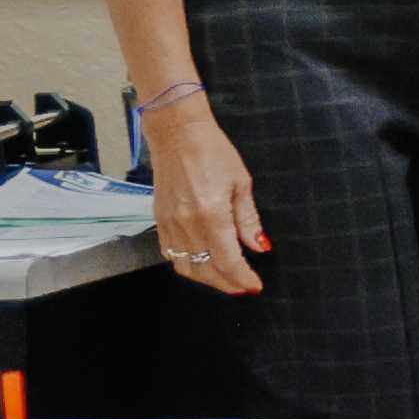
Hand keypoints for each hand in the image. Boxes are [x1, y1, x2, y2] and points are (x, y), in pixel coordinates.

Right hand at [145, 94, 269, 297]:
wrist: (177, 133)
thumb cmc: (213, 151)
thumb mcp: (241, 183)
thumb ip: (248, 219)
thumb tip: (260, 246)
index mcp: (211, 215)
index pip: (227, 260)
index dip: (242, 277)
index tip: (255, 285)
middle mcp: (186, 224)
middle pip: (205, 270)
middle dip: (226, 283)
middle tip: (243, 285)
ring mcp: (169, 224)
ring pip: (185, 267)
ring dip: (206, 278)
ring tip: (225, 277)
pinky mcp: (158, 220)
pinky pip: (170, 253)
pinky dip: (187, 264)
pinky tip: (201, 261)